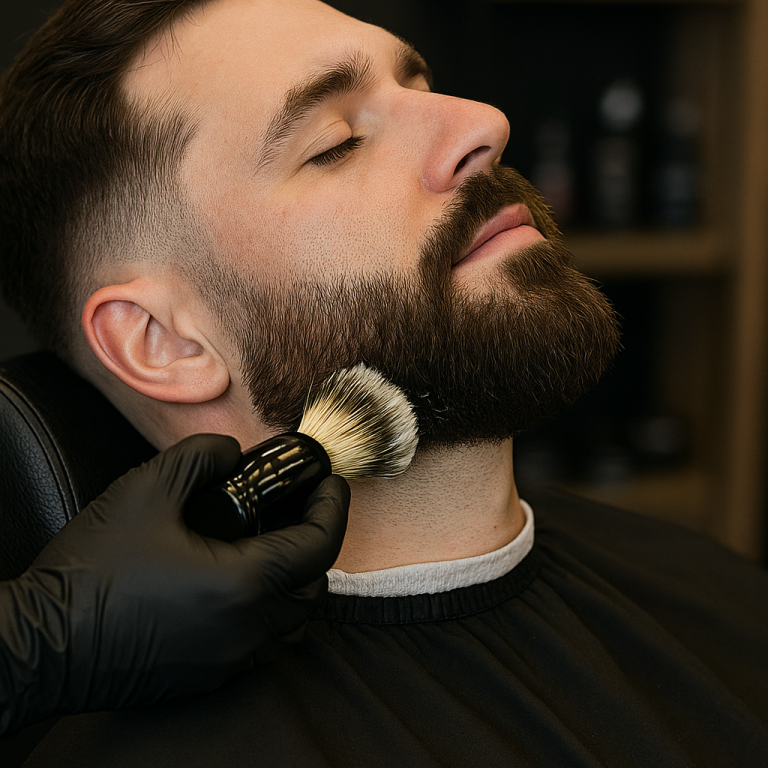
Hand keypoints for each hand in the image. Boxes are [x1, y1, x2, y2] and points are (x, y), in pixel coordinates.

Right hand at [0, 434, 348, 734]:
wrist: (43, 643)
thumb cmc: (93, 571)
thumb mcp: (146, 490)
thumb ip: (201, 456)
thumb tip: (232, 452)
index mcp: (243, 584)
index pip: (319, 545)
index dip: (334, 507)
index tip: (331, 483)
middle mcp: (246, 629)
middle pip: (313, 586)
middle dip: (317, 543)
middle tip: (301, 509)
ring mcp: (229, 659)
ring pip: (292, 621)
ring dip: (295, 582)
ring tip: (274, 544)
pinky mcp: (207, 675)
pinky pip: (261, 644)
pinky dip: (267, 611)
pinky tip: (240, 582)